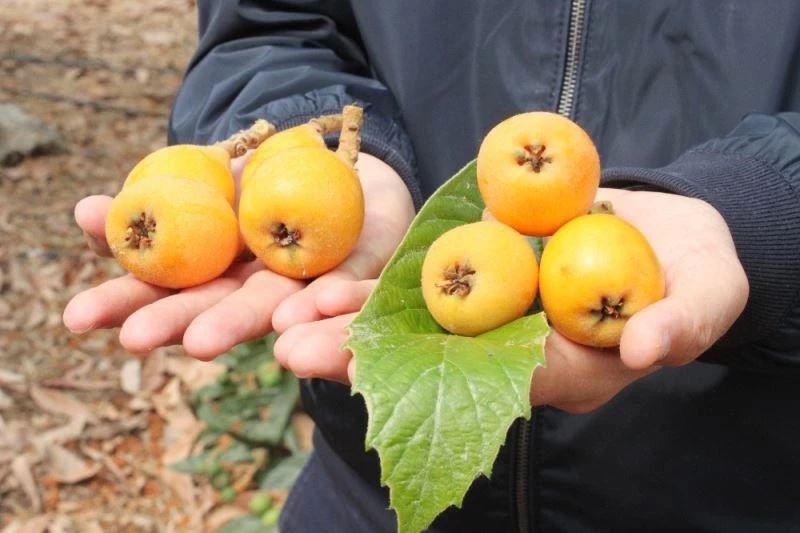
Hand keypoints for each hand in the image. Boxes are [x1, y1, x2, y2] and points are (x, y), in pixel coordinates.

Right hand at [62, 153, 414, 359]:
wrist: (344, 167)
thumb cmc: (263, 181)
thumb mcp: (203, 180)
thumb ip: (152, 202)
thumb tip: (83, 210)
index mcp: (219, 273)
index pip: (167, 293)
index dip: (126, 304)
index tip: (78, 318)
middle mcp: (261, 290)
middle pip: (218, 309)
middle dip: (178, 322)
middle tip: (134, 339)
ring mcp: (311, 284)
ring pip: (277, 305)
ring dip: (242, 322)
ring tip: (203, 341)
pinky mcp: (364, 273)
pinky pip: (350, 283)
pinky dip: (331, 296)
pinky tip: (306, 306)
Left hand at [274, 188, 749, 411]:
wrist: (668, 233)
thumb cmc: (694, 269)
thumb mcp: (708, 288)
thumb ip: (684, 319)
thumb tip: (645, 348)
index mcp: (569, 368)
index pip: (496, 382)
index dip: (437, 382)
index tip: (370, 382)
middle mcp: (518, 352)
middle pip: (435, 365)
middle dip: (363, 362)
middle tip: (292, 354)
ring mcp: (495, 315)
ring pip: (415, 328)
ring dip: (349, 324)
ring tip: (283, 323)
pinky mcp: (481, 274)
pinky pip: (423, 286)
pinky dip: (374, 288)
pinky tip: (319, 286)